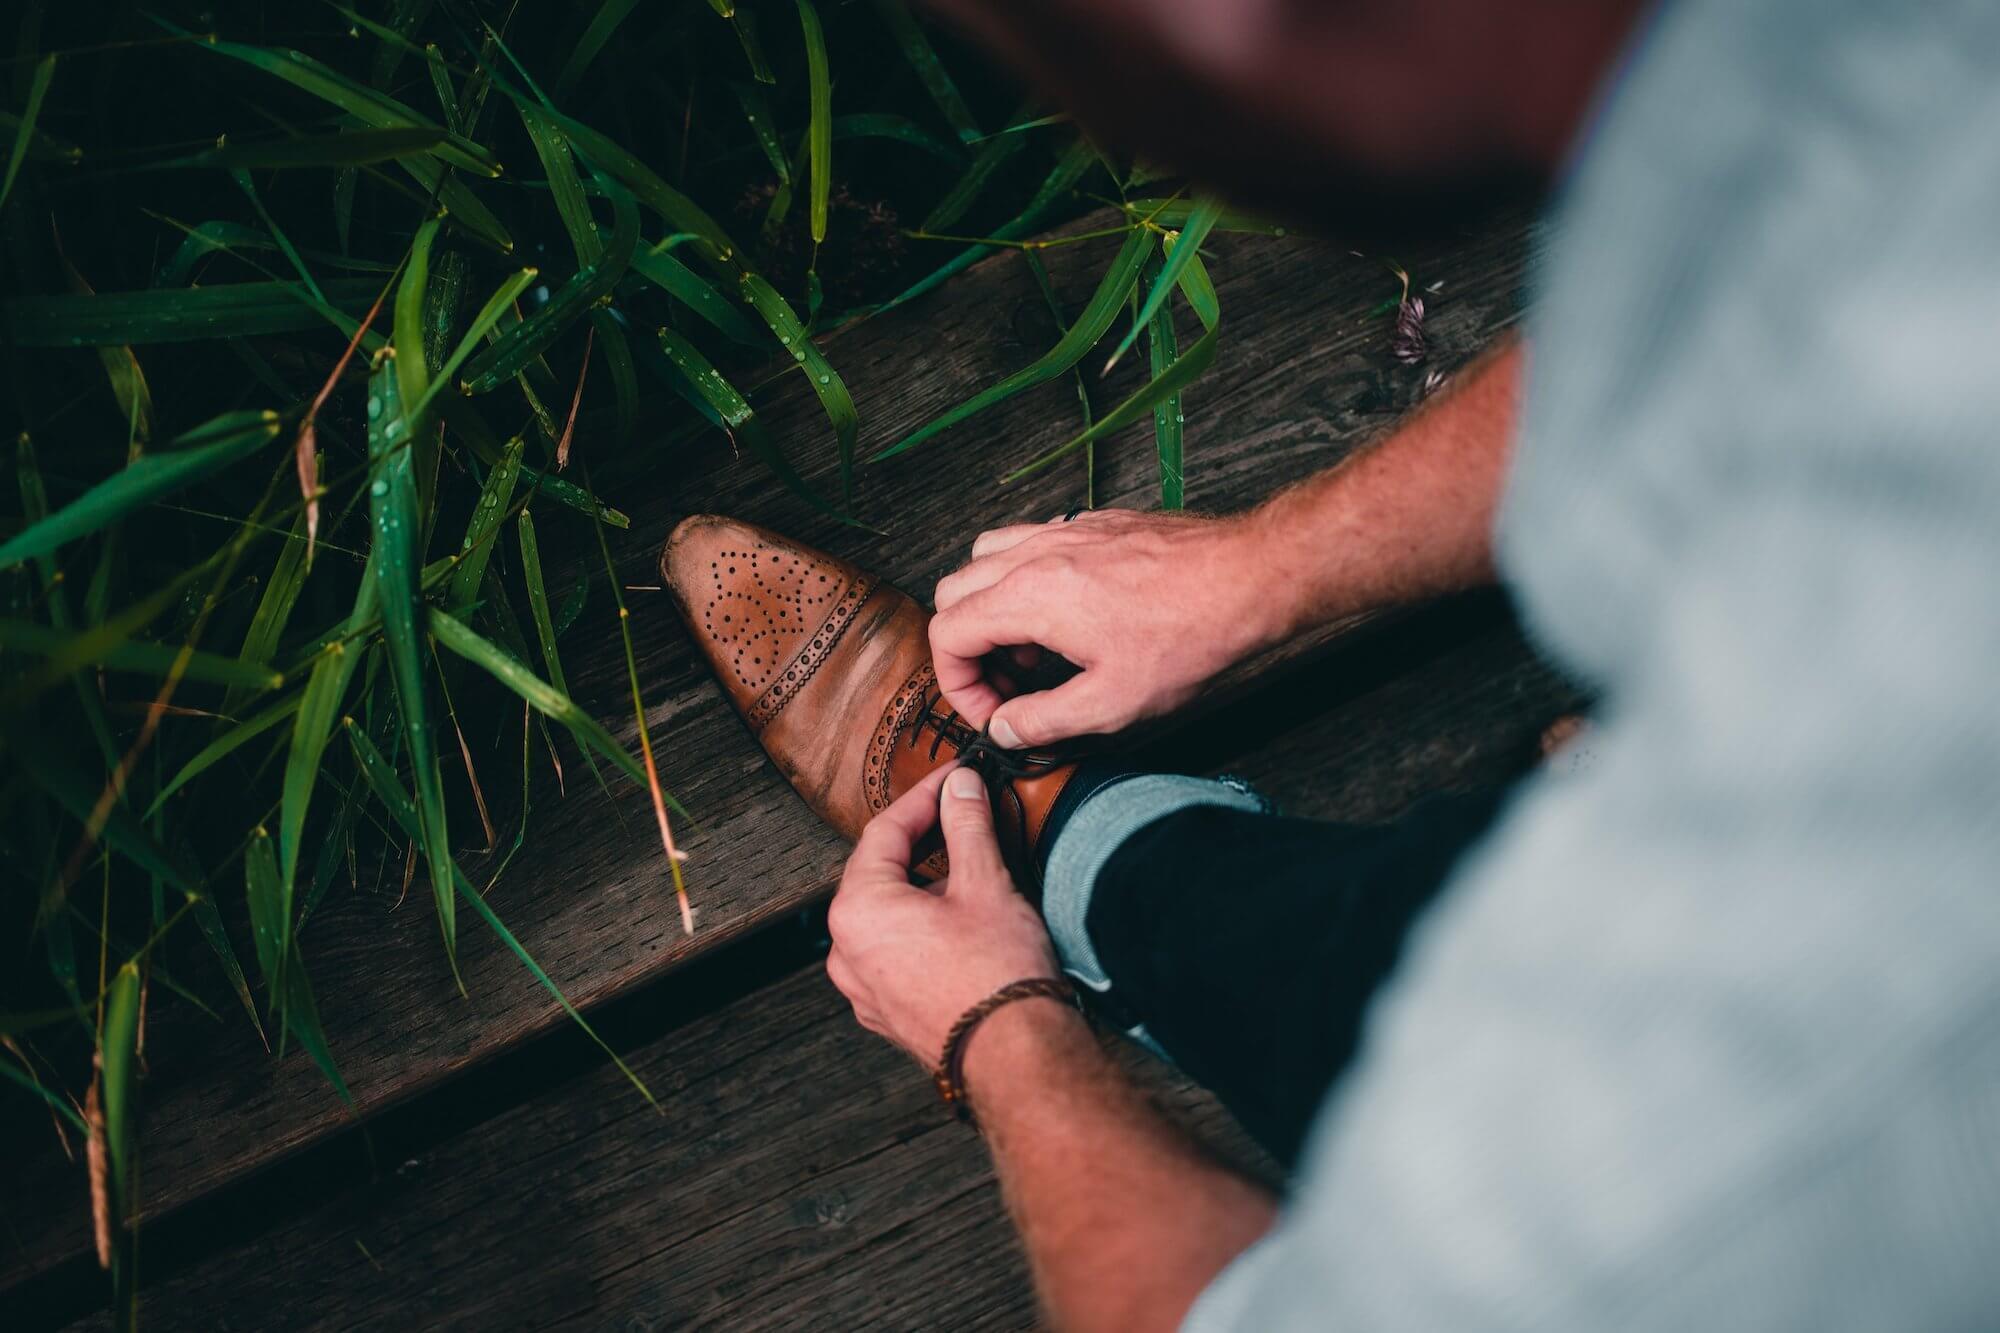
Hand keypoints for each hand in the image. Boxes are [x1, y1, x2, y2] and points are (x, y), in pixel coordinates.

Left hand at [826, 764, 1061, 1063]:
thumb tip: (961, 788)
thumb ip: (966, 826)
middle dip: (921, 840)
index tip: (953, 779)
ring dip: (921, 884)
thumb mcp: (985, 884)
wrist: (1015, 1059)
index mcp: (858, 909)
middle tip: (959, 811)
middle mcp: (846, 950)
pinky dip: (919, 927)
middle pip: (880, 872)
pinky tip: (956, 920)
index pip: (885, 831)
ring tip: (965, 865)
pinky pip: (893, 952)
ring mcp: (862, 987)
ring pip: (886, 914)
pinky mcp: (885, 1012)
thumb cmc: (997, 977)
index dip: (924, 796)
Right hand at [928, 509, 1282, 746]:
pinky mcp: (1093, 524)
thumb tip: (1004, 729)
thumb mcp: (1112, 704)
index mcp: (1029, 596)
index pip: (946, 633)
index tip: (991, 711)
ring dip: (992, 607)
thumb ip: (1043, 721)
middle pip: (955, 592)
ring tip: (1035, 649)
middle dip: (968, 647)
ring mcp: (1064, 531)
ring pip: (986, 557)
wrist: (1248, 579)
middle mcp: (1036, 553)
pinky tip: (1068, 616)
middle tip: (1009, 686)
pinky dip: (1026, 579)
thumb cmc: (1190, 636)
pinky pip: (1031, 542)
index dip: (957, 684)